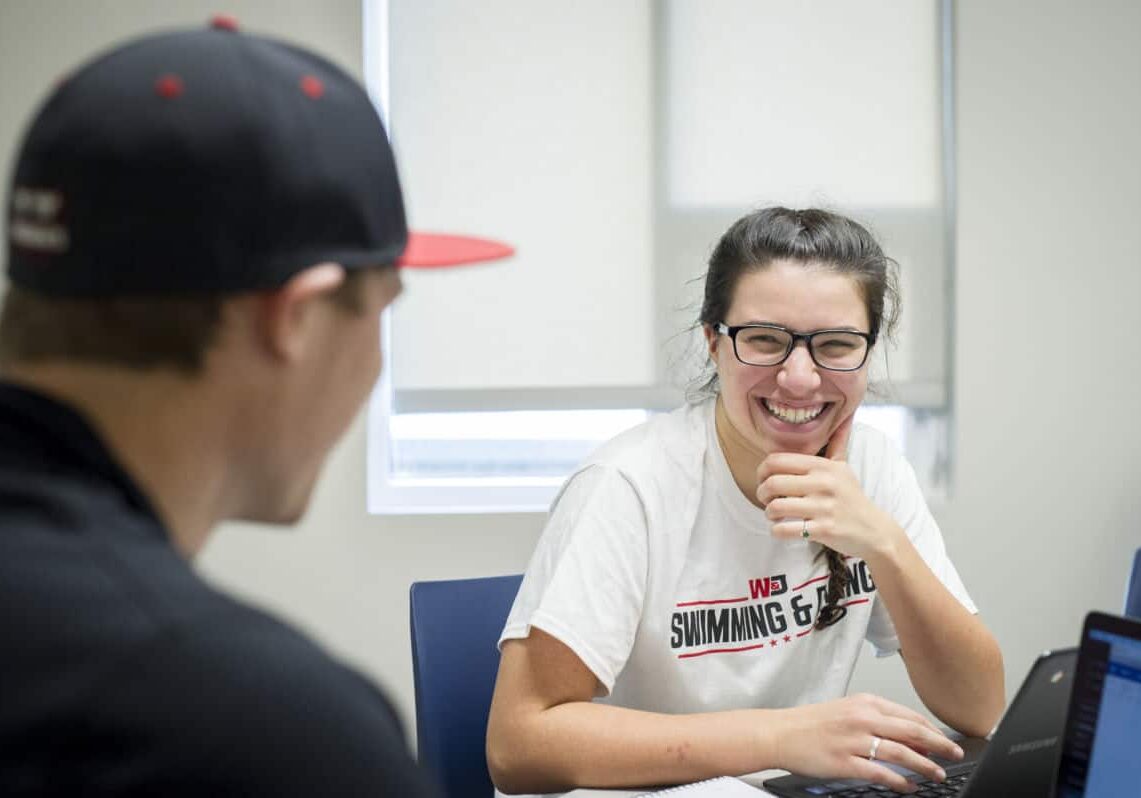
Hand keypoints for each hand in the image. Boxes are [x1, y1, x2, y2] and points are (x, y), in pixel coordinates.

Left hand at [755, 414, 899, 561]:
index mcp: (823, 466)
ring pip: (776, 507)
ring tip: (773, 515)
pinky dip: (777, 531)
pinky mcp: (825, 529)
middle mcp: (823, 483)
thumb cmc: (851, 497)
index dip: (762, 471)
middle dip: (762, 493)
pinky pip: (786, 529)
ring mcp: (824, 507)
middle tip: (766, 499)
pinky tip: (781, 528)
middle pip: (772, 483)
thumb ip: (837, 444)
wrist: (873, 530)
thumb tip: (845, 417)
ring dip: (768, 513)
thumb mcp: (844, 468)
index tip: (764, 480)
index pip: (777, 460)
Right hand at [770, 693, 964, 792]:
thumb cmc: (811, 722)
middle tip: (955, 754)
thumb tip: (907, 736)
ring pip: (901, 753)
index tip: (946, 740)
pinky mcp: (845, 762)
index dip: (932, 730)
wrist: (780, 732)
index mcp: (865, 703)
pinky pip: (881, 773)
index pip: (909, 715)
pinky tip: (909, 787)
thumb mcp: (846, 710)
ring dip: (925, 765)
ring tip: (938, 774)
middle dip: (939, 745)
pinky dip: (900, 782)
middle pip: (912, 732)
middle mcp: (862, 718)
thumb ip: (876, 720)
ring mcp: (854, 740)